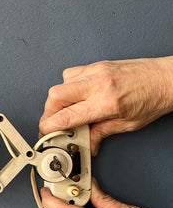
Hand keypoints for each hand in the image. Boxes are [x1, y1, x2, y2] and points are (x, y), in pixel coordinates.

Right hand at [39, 57, 172, 154]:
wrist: (169, 78)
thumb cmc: (155, 99)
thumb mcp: (128, 124)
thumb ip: (101, 132)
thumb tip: (86, 143)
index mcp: (106, 102)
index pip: (67, 116)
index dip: (50, 127)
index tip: (46, 133)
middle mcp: (98, 84)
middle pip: (55, 97)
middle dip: (48, 112)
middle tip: (52, 123)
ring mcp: (96, 71)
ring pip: (60, 84)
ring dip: (57, 100)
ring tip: (66, 111)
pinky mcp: (97, 65)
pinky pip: (71, 74)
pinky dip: (68, 86)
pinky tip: (76, 95)